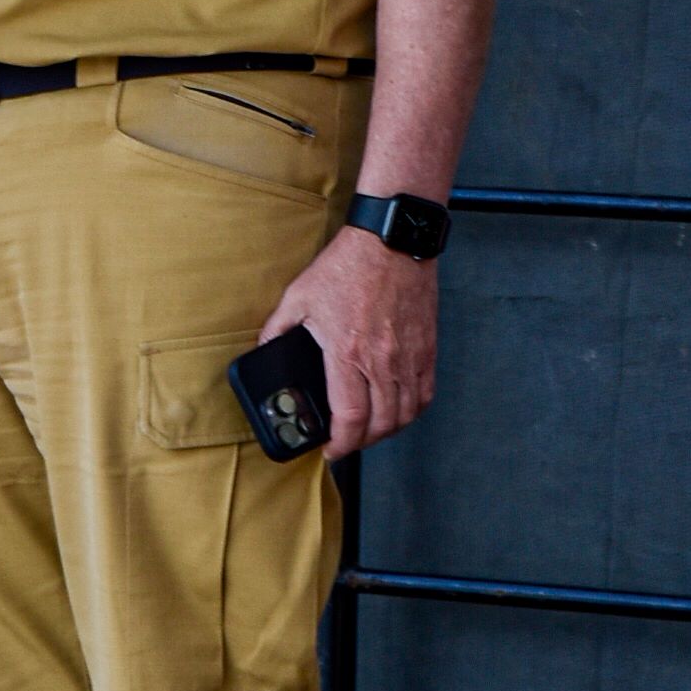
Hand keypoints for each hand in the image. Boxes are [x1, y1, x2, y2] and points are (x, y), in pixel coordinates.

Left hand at [260, 226, 439, 460]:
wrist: (392, 240)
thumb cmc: (347, 265)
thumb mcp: (299, 295)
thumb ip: (278, 328)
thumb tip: (264, 350)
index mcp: (347, 352)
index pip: (351, 418)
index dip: (341, 444)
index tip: (331, 449)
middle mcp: (382, 360)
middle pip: (381, 424)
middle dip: (361, 442)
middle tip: (346, 442)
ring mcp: (408, 356)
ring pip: (406, 414)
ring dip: (387, 430)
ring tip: (370, 430)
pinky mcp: (426, 347)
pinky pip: (425, 392)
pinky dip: (412, 410)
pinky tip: (399, 409)